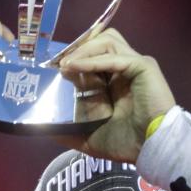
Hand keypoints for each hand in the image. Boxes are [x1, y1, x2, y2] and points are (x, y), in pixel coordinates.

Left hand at [58, 29, 175, 162]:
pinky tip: (74, 68)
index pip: (93, 54)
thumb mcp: (87, 137)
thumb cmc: (125, 144)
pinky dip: (92, 60)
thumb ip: (67, 131)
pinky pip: (115, 56)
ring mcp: (135, 65)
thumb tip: (42, 129)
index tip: (54, 66)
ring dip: (83, 50)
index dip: (74, 56)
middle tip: (59, 62)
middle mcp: (124, 68)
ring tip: (65, 64)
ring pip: (107, 40)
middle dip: (78, 47)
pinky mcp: (143, 66)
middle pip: (101, 40)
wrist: (149, 150)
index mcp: (114, 80)